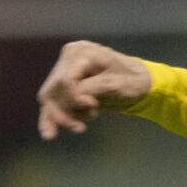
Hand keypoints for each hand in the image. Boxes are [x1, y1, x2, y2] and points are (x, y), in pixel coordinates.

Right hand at [37, 40, 152, 139]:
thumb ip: (92, 88)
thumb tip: (75, 97)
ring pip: (49, 98)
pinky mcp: (64, 83)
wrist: (137, 83)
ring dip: (62, 116)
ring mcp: (65, 69)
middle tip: (80, 128)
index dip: (74, 99)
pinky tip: (50, 134)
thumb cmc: (132, 81)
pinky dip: (51, 118)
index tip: (93, 106)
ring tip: (81, 126)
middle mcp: (69, 57)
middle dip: (63, 113)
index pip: (65, 81)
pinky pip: (52, 102)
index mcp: (82, 52)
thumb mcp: (116, 84)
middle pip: (52, 90)